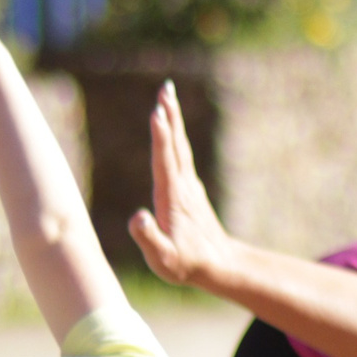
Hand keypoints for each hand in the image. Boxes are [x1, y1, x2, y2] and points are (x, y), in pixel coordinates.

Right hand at [128, 82, 234, 287]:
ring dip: (173, 121)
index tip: (158, 112)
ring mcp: (189, 187)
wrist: (220, 267)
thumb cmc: (187, 265)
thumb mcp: (163, 258)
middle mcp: (183, 187)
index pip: (164, 162)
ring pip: (180, 147)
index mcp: (173, 198)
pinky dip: (175, 138)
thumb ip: (148, 238)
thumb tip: (136, 218)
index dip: (161, 137)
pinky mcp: (191, 191)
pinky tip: (173, 130)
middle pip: (175, 145)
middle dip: (169, 117)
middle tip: (165, 89)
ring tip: (167, 97)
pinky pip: (182, 156)